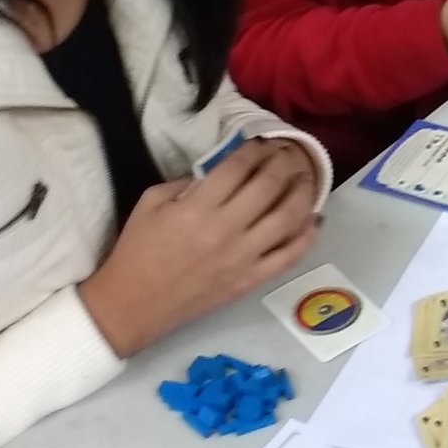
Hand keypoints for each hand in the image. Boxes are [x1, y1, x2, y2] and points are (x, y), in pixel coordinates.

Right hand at [80, 137, 319, 355]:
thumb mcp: (151, 203)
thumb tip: (222, 169)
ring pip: (287, 218)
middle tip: (288, 153)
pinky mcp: (251, 281)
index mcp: (197, 208)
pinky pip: (289, 256)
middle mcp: (225, 230)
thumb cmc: (137, 251)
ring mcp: (243, 258)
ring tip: (305, 178)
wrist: (133, 304)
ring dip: (302, 192)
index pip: (238, 167)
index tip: (262, 142)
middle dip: (283, 162)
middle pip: (268, 186)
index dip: (254, 149)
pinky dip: (306, 235)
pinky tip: (313, 218)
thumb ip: (187, 181)